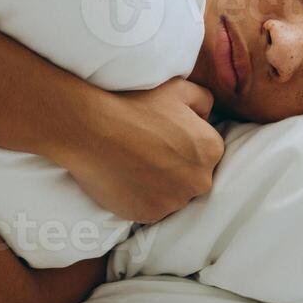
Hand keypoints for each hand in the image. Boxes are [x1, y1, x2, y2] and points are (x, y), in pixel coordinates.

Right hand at [55, 78, 223, 224]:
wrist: (92, 128)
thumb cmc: (134, 105)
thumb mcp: (177, 87)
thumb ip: (203, 100)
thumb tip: (205, 116)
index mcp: (210, 149)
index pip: (204, 152)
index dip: (183, 144)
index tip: (162, 138)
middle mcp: (200, 180)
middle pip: (192, 177)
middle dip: (175, 168)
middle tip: (147, 152)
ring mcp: (174, 201)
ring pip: (172, 196)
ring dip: (159, 185)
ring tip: (134, 165)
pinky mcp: (149, 215)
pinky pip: (150, 208)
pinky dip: (140, 198)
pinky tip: (125, 178)